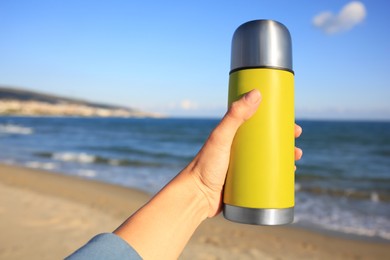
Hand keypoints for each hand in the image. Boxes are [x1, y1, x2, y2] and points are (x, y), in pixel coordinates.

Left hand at [187, 89, 302, 216]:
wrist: (195, 197)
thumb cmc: (204, 166)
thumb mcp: (221, 138)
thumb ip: (235, 116)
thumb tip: (256, 93)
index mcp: (232, 136)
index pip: (258, 124)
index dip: (276, 123)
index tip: (291, 123)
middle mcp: (237, 150)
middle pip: (266, 142)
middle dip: (284, 142)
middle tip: (297, 145)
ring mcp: (240, 167)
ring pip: (267, 160)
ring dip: (284, 158)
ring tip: (296, 160)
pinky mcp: (243, 184)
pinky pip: (263, 177)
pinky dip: (276, 175)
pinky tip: (287, 177)